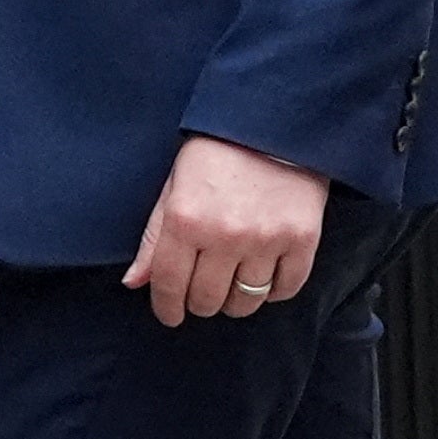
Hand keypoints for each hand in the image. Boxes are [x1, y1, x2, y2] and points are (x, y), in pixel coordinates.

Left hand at [123, 135, 324, 327]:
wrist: (274, 123)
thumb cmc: (217, 154)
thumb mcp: (174, 188)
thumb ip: (154, 239)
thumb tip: (135, 283)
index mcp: (185, 219)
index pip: (168, 284)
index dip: (166, 307)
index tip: (170, 315)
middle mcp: (224, 234)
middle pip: (206, 300)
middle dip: (199, 303)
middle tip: (202, 293)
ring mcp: (265, 239)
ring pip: (245, 301)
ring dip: (235, 301)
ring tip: (233, 285)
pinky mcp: (302, 239)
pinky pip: (284, 289)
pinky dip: (273, 291)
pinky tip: (264, 277)